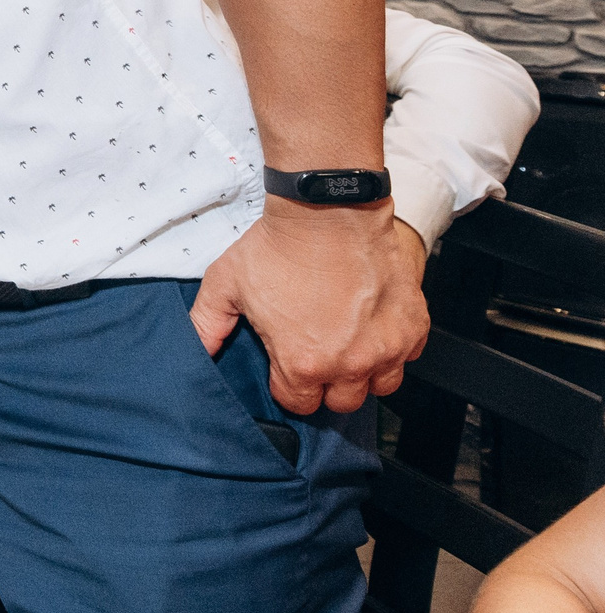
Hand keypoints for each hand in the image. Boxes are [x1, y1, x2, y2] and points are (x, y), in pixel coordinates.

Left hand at [189, 202, 429, 414]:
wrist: (329, 209)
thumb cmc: (278, 246)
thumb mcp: (225, 284)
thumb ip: (206, 326)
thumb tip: (197, 353)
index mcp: (304, 363)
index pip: (299, 403)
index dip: (288, 385)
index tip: (286, 364)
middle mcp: (351, 364)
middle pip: (342, 402)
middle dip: (327, 384)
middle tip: (316, 353)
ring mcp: (388, 347)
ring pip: (380, 385)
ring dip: (363, 373)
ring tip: (346, 344)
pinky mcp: (414, 326)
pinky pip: (407, 356)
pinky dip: (392, 348)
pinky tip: (371, 326)